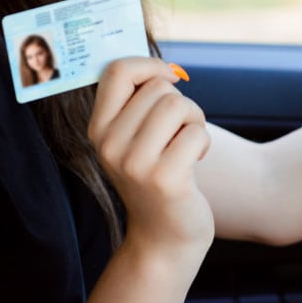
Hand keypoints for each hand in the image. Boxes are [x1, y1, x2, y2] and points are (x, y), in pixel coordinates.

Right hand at [88, 57, 213, 255]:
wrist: (164, 237)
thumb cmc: (156, 176)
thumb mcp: (133, 139)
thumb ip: (137, 103)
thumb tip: (164, 65)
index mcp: (98, 129)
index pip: (117, 71)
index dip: (149, 65)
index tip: (168, 78)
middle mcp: (109, 145)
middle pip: (158, 88)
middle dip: (180, 103)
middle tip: (179, 132)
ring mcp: (134, 164)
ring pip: (178, 105)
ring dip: (194, 121)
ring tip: (187, 144)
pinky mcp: (164, 179)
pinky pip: (196, 132)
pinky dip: (203, 143)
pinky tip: (194, 163)